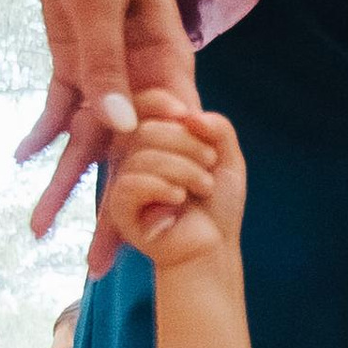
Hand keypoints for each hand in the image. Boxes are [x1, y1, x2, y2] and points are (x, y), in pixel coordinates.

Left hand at [10, 0, 197, 259]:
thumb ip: (106, 66)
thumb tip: (116, 131)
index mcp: (166, 60)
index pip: (168, 142)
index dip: (158, 192)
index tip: (148, 240)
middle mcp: (142, 72)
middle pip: (129, 156)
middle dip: (114, 212)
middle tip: (100, 268)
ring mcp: (107, 63)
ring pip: (90, 139)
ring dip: (67, 183)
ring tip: (38, 229)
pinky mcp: (74, 49)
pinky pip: (63, 104)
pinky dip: (44, 133)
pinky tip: (24, 162)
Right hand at [104, 100, 244, 269]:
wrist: (215, 245)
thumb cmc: (217, 205)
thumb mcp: (227, 157)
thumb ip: (217, 127)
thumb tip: (188, 115)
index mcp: (154, 140)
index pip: (141, 106)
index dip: (159, 102)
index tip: (186, 114)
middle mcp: (133, 156)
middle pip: (145, 129)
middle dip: (186, 144)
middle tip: (209, 165)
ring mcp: (125, 181)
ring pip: (141, 156)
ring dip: (183, 170)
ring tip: (202, 188)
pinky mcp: (120, 208)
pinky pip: (129, 183)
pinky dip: (160, 186)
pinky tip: (178, 199)